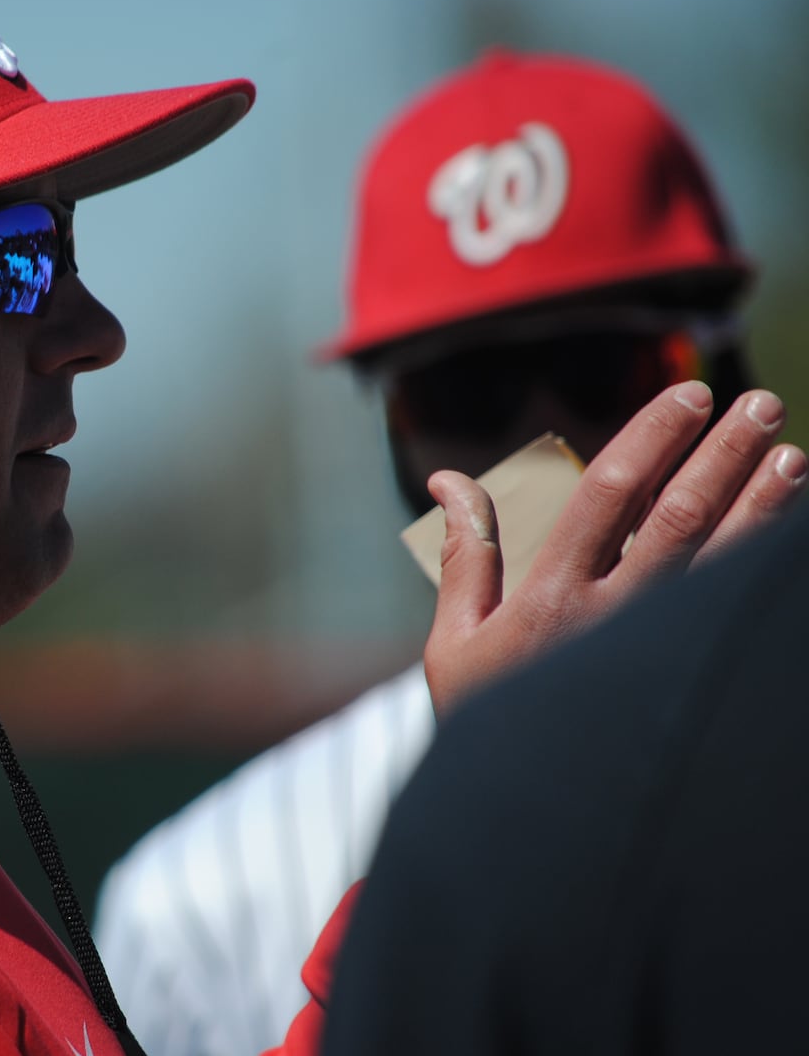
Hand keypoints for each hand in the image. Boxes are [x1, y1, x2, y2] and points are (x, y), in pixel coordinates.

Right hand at [425, 382, 805, 714]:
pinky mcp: (683, 683)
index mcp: (549, 599)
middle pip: (681, 517)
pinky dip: (765, 569)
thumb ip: (465, 555)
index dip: (652, 437)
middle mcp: (611, 620)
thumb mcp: (454, 643)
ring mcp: (655, 655)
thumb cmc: (484, 728)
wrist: (534, 824)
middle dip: (725, 454)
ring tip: (794, 455)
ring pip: (724, 564)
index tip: (688, 395)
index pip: (610, 494)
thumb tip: (447, 478)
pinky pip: (732, 612)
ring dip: (765, 506)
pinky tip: (791, 535)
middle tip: (760, 405)